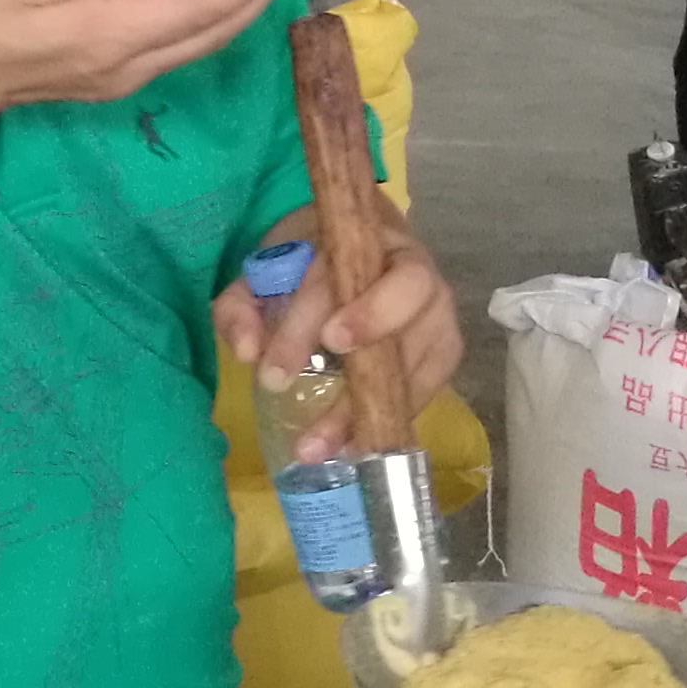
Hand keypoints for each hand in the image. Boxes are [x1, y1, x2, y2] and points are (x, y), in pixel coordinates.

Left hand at [216, 229, 467, 459]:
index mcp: (372, 241)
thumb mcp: (265, 271)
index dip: (358, 310)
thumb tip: (249, 351)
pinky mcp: (442, 354)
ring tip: (318, 446)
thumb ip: (244, 304)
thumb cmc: (309, 262)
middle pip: (408, 307)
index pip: (368, 274)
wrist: (354, 253)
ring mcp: (438, 316)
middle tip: (310, 392)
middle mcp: (417, 273)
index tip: (327, 341)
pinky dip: (387, 420)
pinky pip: (426, 390)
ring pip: (422, 361)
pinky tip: (350, 445)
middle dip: (365, 351)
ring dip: (368, 409)